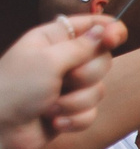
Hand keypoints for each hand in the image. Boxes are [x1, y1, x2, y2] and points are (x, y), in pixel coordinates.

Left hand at [0, 15, 123, 148]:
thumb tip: (106, 29)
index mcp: (53, 40)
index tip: (114, 38)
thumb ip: (81, 46)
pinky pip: (91, 112)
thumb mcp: (48, 61)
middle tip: (66, 80)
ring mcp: (67, 87)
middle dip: (87, 75)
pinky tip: (54, 122)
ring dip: (76, 102)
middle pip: (102, 60)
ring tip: (50, 107)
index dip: (107, 29)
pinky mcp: (71, 111)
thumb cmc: (16, 88)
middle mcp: (63, 60)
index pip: (90, 25)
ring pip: (98, 90)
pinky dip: (74, 119)